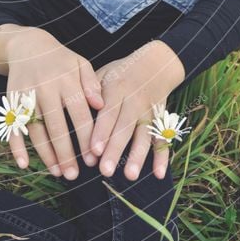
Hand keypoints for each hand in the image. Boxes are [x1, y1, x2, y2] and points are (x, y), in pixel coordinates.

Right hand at [5, 28, 104, 179]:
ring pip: (36, 129)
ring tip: (57, 173)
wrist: (27, 45)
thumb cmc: (60, 59)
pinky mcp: (11, 100)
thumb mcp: (80, 63)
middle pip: (56, 126)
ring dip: (46, 154)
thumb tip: (101, 106)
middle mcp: (46, 88)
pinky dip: (16, 146)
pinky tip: (24, 164)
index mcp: (67, 80)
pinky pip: (12, 126)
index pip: (79, 113)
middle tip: (74, 175)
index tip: (94, 158)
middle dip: (66, 153)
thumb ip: (92, 84)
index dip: (87, 137)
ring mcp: (26, 95)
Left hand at [89, 40, 184, 180]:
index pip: (108, 112)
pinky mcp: (161, 120)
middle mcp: (135, 101)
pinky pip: (163, 139)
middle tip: (105, 171)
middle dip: (115, 149)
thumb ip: (90, 90)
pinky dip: (162, 157)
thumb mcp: (103, 73)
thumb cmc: (120, 73)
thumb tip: (77, 106)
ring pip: (144, 136)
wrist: (156, 64)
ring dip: (137, 156)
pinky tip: (159, 174)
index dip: (102, 131)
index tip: (94, 150)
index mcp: (117, 89)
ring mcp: (149, 112)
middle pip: (125, 128)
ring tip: (129, 176)